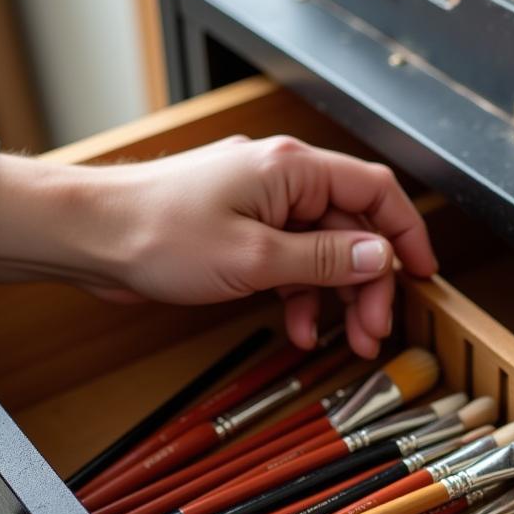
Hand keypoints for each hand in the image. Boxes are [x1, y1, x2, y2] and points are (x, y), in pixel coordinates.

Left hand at [0, 136, 437, 357]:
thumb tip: (381, 256)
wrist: (90, 238)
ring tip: (341, 342)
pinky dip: (298, 298)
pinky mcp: (241, 234)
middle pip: (351, 231)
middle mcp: (281, 183)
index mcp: (292, 171)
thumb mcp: (256, 258)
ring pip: (322, 254)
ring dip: (335, 299)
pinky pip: (288, 264)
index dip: (406, 234)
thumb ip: (326, 259)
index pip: (375, 192)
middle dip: (368, 285)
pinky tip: (297, 330)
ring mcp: (260, 208)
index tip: (423, 276)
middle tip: (374, 332)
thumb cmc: (156, 233)